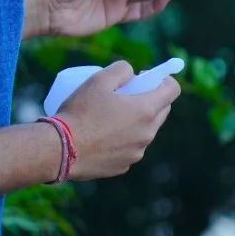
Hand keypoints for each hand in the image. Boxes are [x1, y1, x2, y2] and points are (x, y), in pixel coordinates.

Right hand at [56, 61, 179, 179]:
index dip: (163, 79)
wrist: (61, 150)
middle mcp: (147, 133)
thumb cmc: (80, 112)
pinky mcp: (124, 166)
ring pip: (145, 131)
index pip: (173, 90)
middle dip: (149, 99)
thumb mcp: (98, 80)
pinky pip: (130, 147)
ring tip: (109, 117)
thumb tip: (132, 73)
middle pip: (161, 111)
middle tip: (126, 94)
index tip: (144, 77)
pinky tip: (102, 136)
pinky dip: (123, 140)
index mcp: (146, 110)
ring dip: (135, 121)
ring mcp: (137, 152)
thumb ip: (122, 69)